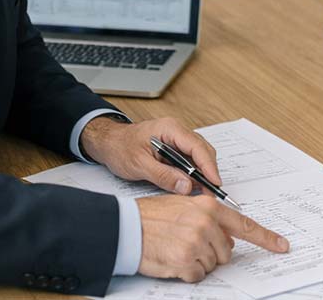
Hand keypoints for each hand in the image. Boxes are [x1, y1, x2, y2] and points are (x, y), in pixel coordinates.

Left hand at [81, 116, 218, 194]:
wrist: (108, 143)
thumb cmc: (119, 148)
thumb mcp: (139, 164)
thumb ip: (163, 175)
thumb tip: (186, 186)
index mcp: (170, 129)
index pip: (197, 147)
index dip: (209, 166)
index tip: (215, 183)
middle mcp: (177, 132)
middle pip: (203, 151)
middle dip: (208, 172)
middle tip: (210, 192)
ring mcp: (177, 140)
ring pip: (198, 156)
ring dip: (201, 173)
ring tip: (202, 192)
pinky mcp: (174, 149)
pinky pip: (190, 160)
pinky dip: (193, 173)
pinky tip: (191, 185)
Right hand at [136, 194, 288, 281]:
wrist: (125, 227)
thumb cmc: (152, 216)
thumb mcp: (185, 206)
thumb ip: (210, 219)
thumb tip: (227, 238)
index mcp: (209, 208)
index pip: (245, 225)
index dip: (266, 238)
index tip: (282, 246)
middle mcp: (206, 224)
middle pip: (226, 252)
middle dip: (211, 253)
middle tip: (187, 243)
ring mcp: (196, 243)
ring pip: (211, 265)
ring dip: (196, 263)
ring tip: (176, 248)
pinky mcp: (185, 261)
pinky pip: (197, 276)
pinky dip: (186, 273)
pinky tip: (172, 260)